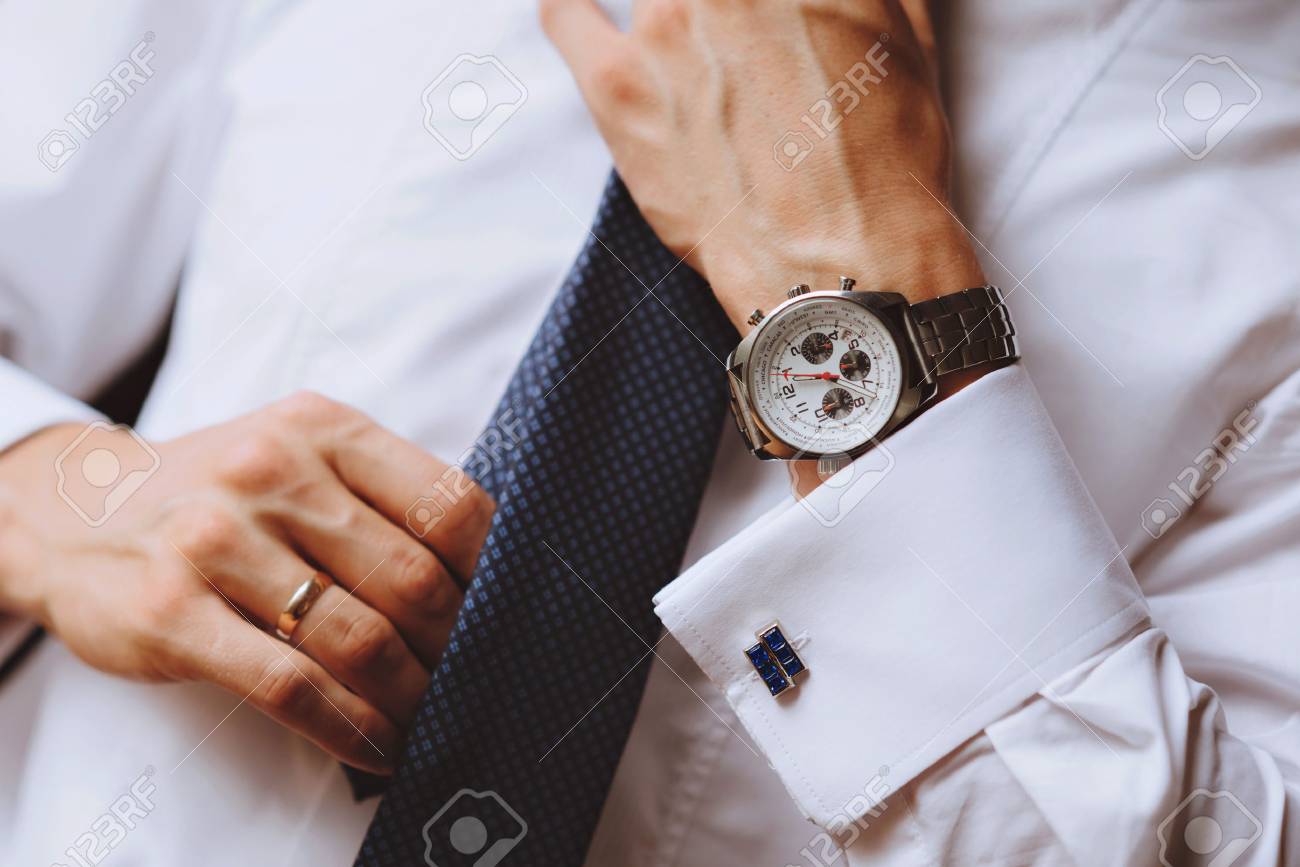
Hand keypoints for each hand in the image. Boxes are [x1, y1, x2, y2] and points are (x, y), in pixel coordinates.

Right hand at [0, 392, 493, 773]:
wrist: (74, 511)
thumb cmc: (220, 492)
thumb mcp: (298, 454)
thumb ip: (380, 494)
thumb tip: (485, 572)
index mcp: (322, 429)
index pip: (446, 503)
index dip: (494, 570)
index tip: (507, 611)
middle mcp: (272, 472)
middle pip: (412, 578)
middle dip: (456, 644)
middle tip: (472, 677)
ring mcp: (217, 541)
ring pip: (358, 637)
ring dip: (411, 694)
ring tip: (431, 716)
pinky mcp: (173, 613)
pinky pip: (289, 686)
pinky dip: (349, 727)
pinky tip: (375, 746)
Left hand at [541, 0, 983, 327]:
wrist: (838, 260)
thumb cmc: (886, 157)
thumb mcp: (908, 35)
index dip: (777, 4)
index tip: (780, 17)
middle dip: (729, 13)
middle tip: (746, 46)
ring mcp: (663, 24)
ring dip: (678, 12)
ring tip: (696, 46)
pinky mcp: (616, 82)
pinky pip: (565, 12)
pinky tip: (581, 1)